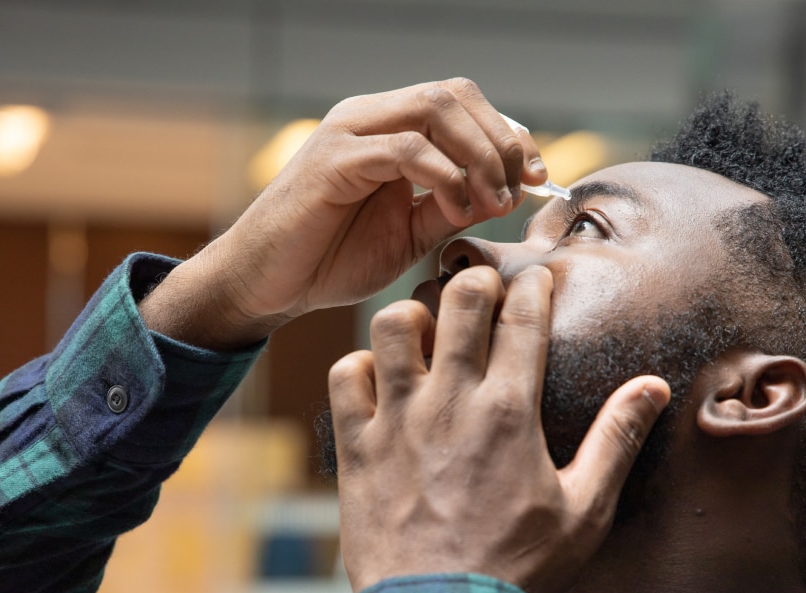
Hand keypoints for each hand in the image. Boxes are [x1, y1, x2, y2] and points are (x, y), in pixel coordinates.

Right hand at [141, 78, 545, 348]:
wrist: (269, 285)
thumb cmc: (332, 260)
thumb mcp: (411, 234)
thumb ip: (453, 208)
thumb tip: (507, 192)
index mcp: (389, 130)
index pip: (463, 104)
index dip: (509, 134)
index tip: (536, 178)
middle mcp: (370, 118)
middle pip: (455, 94)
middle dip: (502, 140)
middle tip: (518, 189)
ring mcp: (349, 133)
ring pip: (434, 108)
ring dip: (479, 154)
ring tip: (492, 202)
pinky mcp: (333, 159)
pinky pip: (405, 148)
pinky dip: (444, 176)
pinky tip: (456, 208)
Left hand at [329, 265, 669, 592]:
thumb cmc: (516, 568)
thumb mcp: (584, 511)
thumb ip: (617, 440)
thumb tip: (654, 387)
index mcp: (510, 411)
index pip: (522, 318)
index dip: (531, 286)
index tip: (535, 278)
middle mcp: (450, 401)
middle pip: (458, 302)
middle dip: (474, 280)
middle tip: (481, 291)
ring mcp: (397, 419)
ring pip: (391, 325)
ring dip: (411, 315)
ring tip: (426, 331)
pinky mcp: (357, 444)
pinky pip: (345, 376)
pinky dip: (359, 365)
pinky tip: (379, 379)